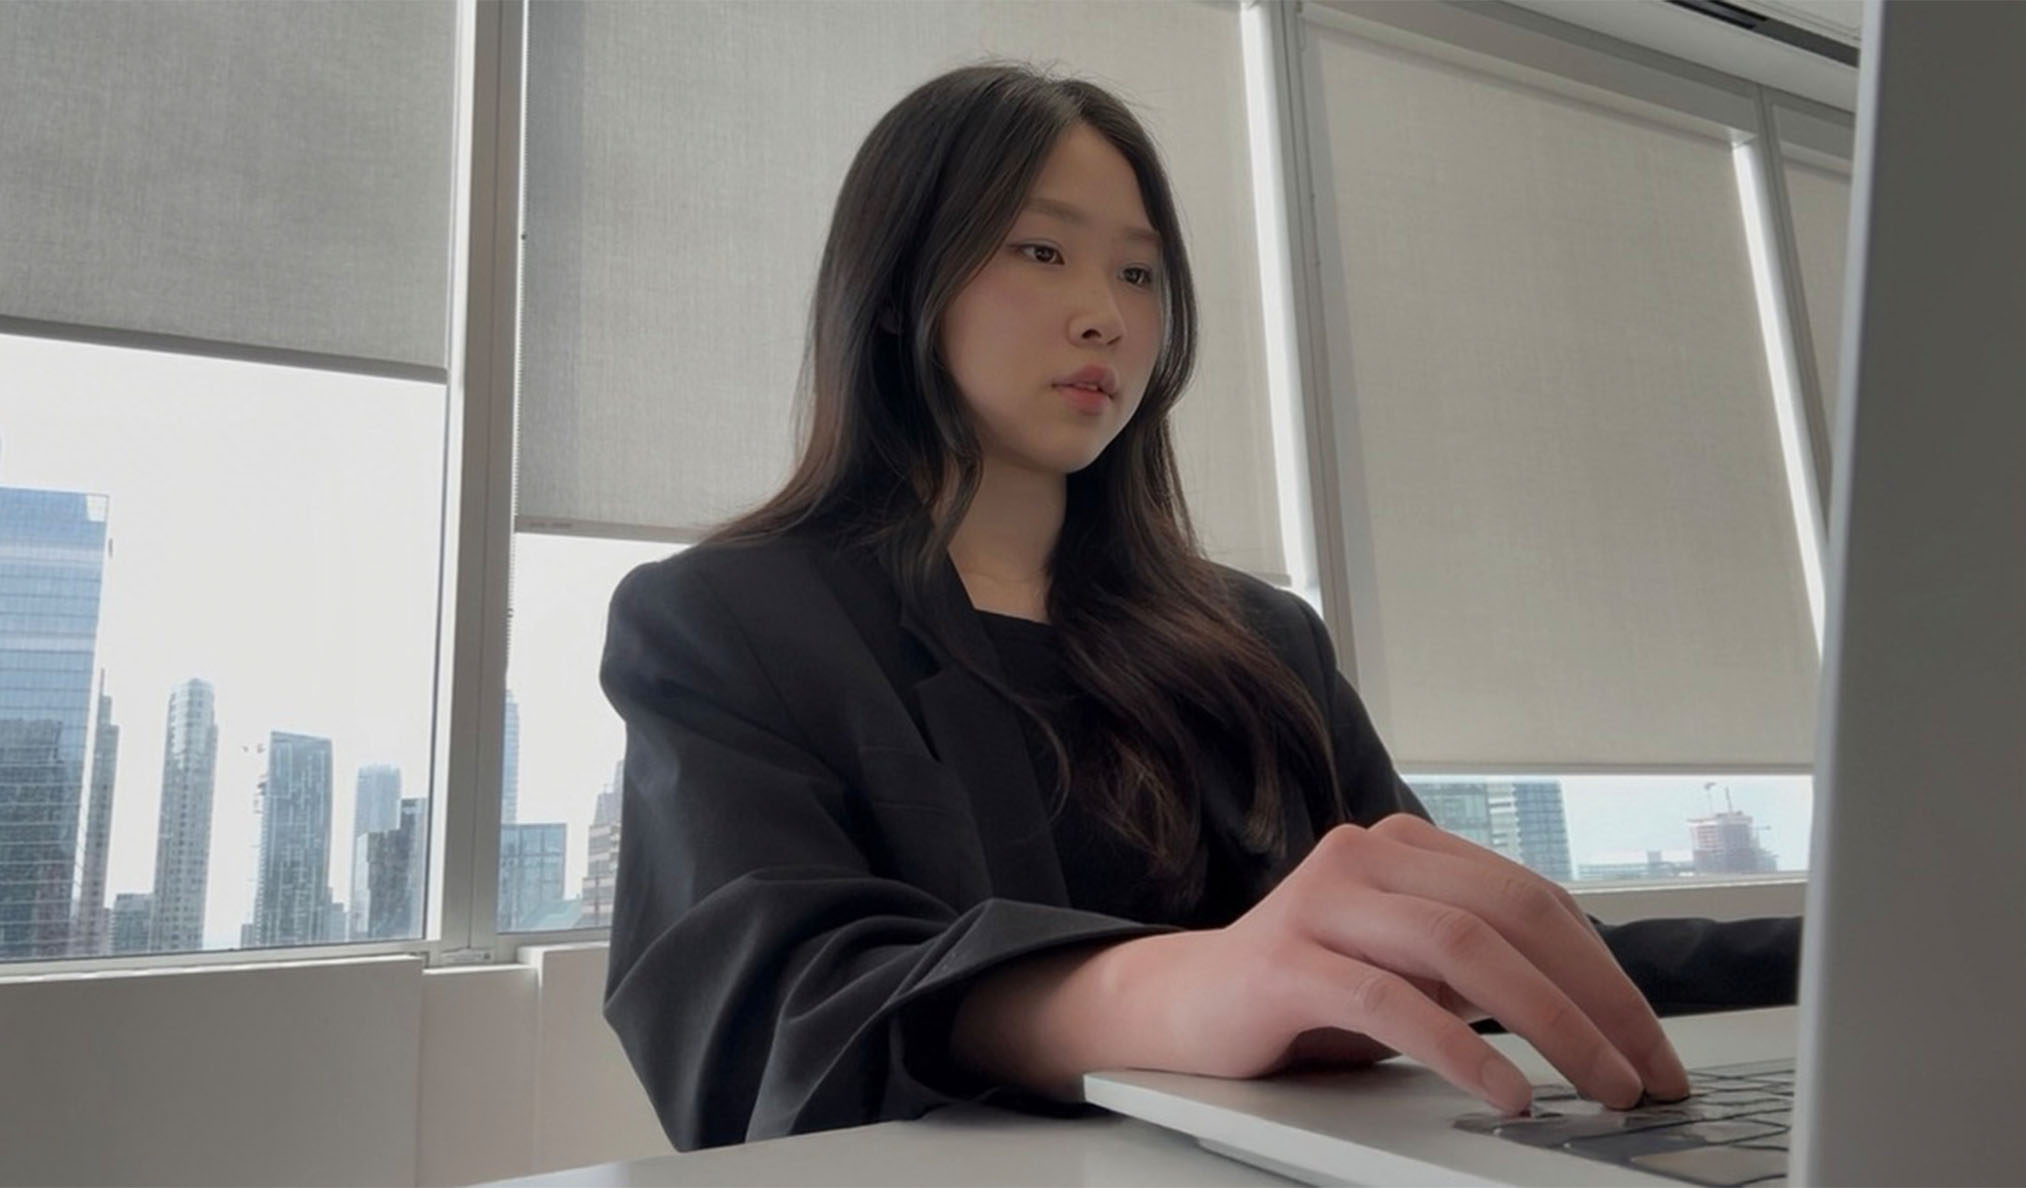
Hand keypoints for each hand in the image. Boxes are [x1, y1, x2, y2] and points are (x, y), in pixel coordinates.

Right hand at [1112, 814, 1689, 1113]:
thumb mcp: (1408, 968)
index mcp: (1406, 846)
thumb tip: (1600, 1013)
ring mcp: (1322, 901)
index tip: (1653, 1044)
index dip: (1608, 973)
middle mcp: (1366, 856)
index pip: (1534, 898)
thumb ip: (1482, 966)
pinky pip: (1391, 1001)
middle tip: (1646, 1073)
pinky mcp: (1285, 962)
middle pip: (1513, 914)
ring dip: (1552, 1025)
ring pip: (1464, 949)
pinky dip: (1462, 1052)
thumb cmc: (1306, 991)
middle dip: (1598, 999)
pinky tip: (1507, 1093)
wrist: (1182, 1007)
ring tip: (1599, 1085)